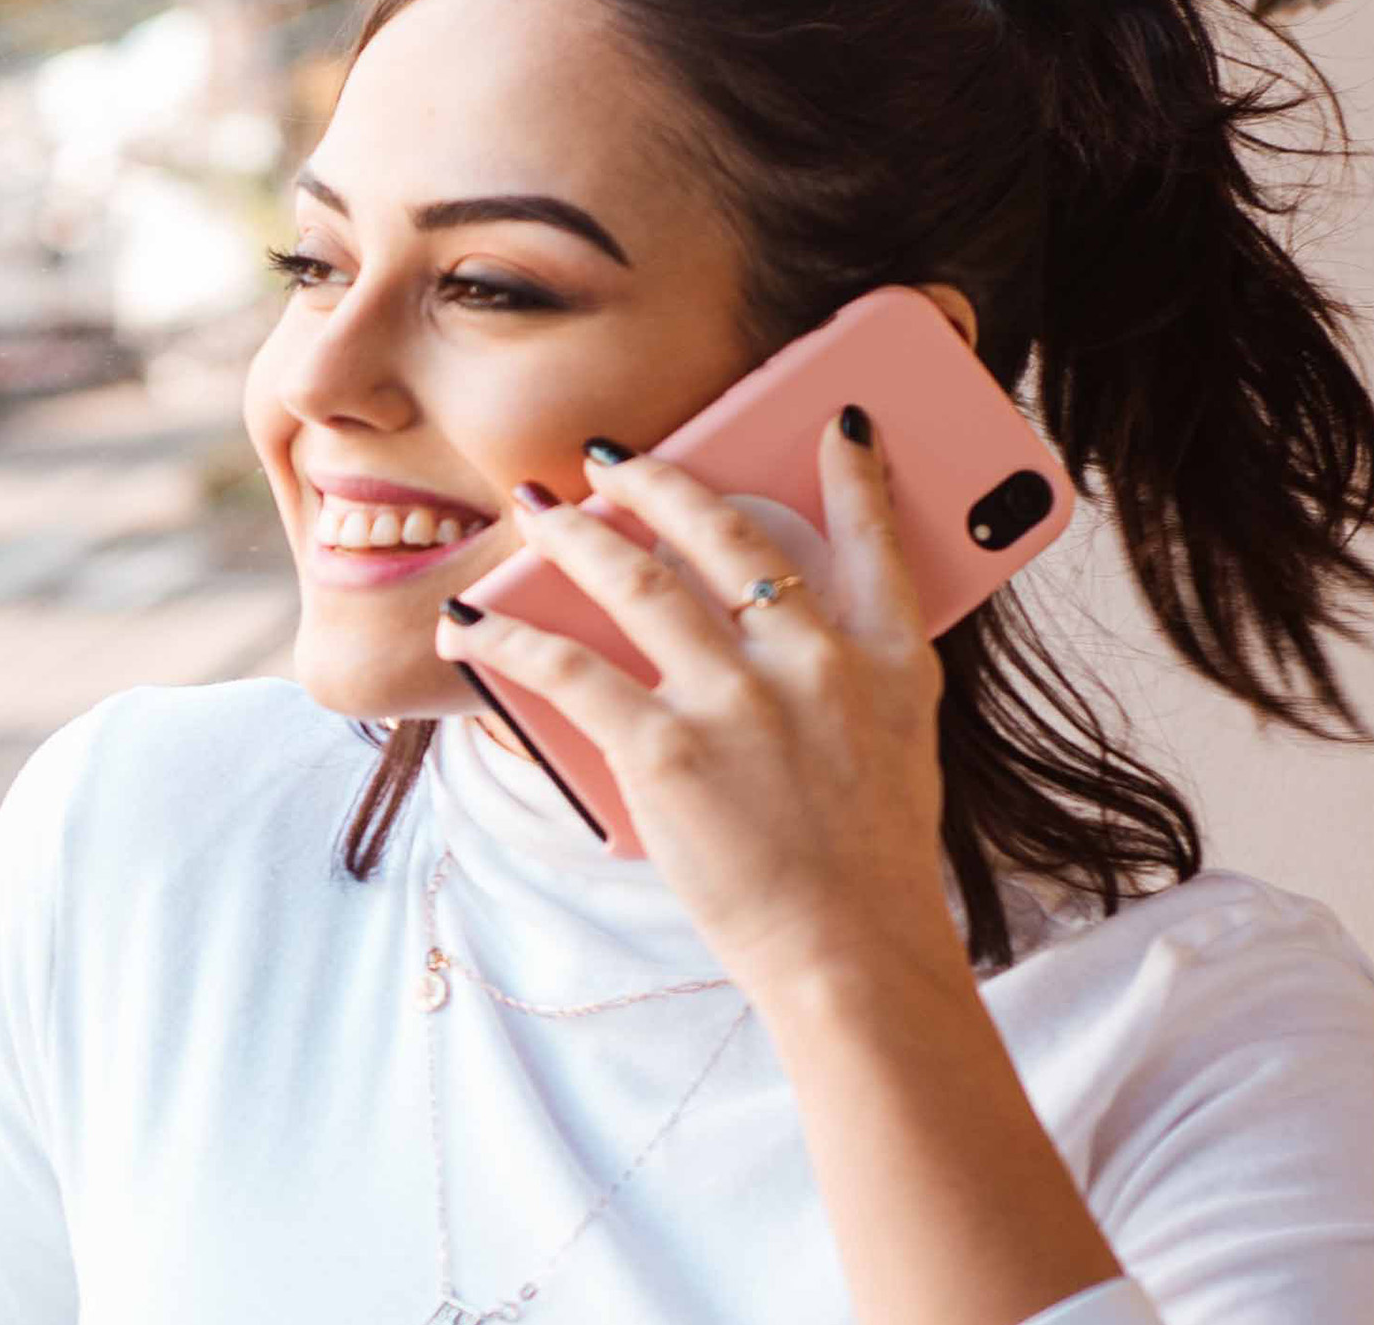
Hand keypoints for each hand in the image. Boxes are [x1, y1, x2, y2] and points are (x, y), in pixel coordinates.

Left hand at [434, 408, 960, 995]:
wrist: (852, 955)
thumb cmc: (870, 861)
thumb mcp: (900, 746)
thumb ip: (854, 670)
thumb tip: (784, 621)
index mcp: (886, 658)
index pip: (876, 536)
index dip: (853, 471)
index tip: (834, 419)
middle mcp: (812, 661)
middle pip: (722, 534)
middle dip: (656, 481)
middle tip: (611, 458)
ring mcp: (737, 700)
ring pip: (634, 581)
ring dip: (572, 538)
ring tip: (537, 512)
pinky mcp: (666, 748)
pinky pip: (566, 666)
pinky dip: (507, 637)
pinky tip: (472, 621)